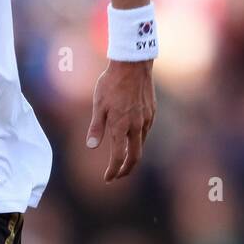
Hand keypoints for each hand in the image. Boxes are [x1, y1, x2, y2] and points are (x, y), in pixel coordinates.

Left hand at [86, 59, 155, 181]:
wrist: (133, 65)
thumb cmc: (111, 83)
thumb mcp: (98, 105)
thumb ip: (96, 128)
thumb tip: (91, 146)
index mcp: (121, 127)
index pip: (118, 157)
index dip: (113, 171)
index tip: (108, 178)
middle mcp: (136, 126)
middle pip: (135, 157)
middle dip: (126, 169)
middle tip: (118, 175)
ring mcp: (146, 119)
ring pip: (141, 144)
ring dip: (133, 154)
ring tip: (123, 158)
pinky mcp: (152, 112)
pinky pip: (145, 131)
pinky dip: (138, 140)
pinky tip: (132, 137)